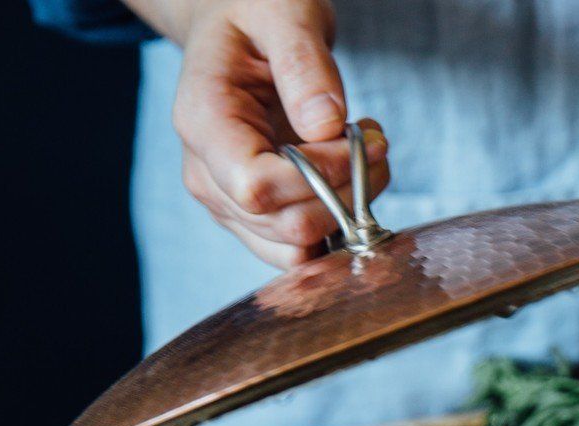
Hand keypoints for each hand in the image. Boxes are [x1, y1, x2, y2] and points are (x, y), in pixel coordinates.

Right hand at [140, 0, 389, 267]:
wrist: (238, 25)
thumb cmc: (255, 13)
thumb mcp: (283, 13)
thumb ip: (304, 64)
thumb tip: (326, 124)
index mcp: (202, 121)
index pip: (257, 186)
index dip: (320, 177)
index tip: (359, 141)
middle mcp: (207, 174)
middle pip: (286, 223)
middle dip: (346, 193)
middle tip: (375, 144)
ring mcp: (229, 204)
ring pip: (297, 246)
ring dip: (348, 210)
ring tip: (365, 154)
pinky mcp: (256, 219)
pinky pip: (301, 250)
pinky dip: (337, 224)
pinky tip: (349, 178)